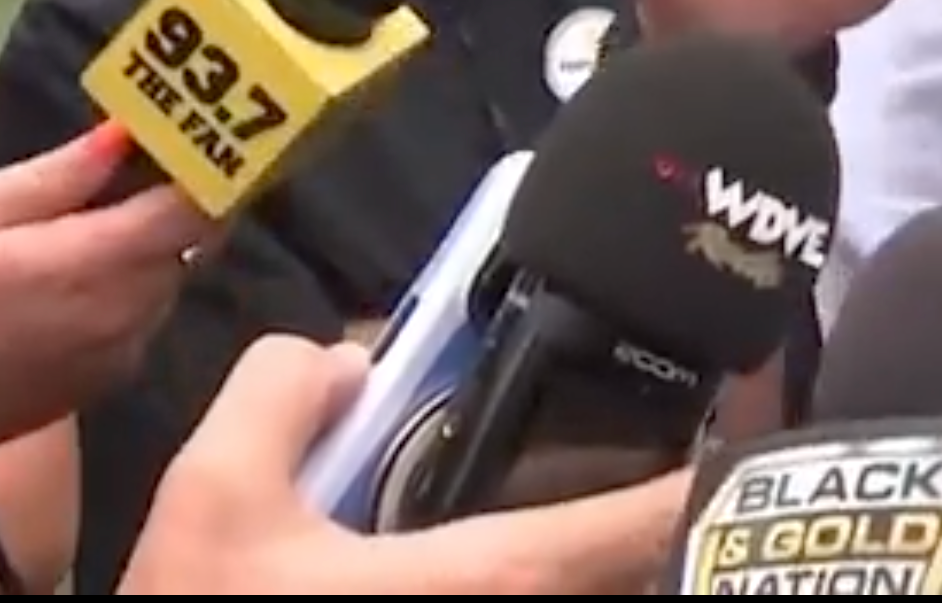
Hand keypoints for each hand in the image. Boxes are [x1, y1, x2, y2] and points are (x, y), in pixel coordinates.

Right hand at [0, 124, 216, 464]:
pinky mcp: (107, 381)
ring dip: (156, 240)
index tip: (208, 127)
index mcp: (92, 266)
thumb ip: (55, 177)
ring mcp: (121, 354)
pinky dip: (132, 283)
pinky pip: (144, 315)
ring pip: (171, 277)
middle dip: (184, 195)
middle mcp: (125, 315)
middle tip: (154, 153)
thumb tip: (125, 133)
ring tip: (105, 208)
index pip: (195, 207)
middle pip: (192, 241)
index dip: (213, 164)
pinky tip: (79, 271)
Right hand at [120, 336, 691, 593]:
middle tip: (667, 500)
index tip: (732, 469)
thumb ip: (280, 397)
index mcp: (468, 586)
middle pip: (612, 593)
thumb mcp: (208, 495)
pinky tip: (529, 580)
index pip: (611, 540)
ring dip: (594, 579)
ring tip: (610, 543)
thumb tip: (352, 361)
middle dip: (650, 554)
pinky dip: (543, 592)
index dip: (680, 503)